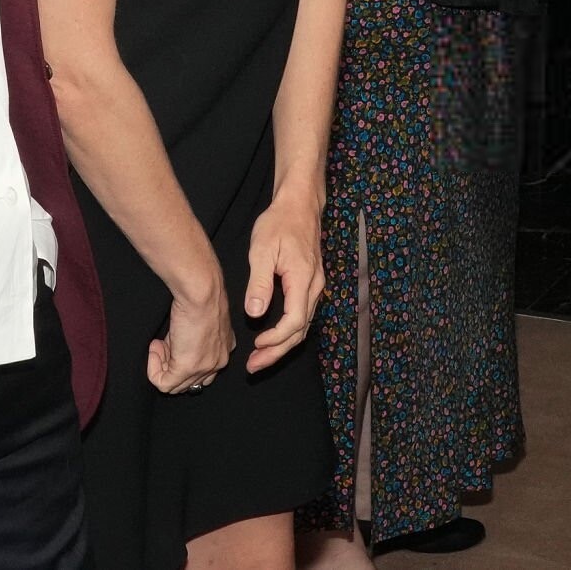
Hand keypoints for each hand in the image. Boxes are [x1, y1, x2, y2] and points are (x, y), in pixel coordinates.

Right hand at [147, 271, 232, 394]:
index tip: (170, 342)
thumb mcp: (201, 318)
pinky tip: (154, 348)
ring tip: (157, 344)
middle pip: (190, 380)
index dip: (181, 357)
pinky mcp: (187, 367)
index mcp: (225, 348)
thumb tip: (173, 346)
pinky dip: (153, 369)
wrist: (200, 290)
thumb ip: (193, 337)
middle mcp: (219, 361)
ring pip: (176, 385)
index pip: (203, 370)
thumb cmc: (200, 294)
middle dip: (172, 365)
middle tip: (162, 344)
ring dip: (161, 366)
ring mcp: (204, 367)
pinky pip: (164, 383)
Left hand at [244, 186, 325, 373]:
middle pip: (301, 331)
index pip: (294, 322)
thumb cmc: (279, 223)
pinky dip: (289, 332)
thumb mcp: (262, 249)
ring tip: (260, 358)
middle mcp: (315, 287)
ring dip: (283, 345)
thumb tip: (255, 313)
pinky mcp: (312, 284)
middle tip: (254, 366)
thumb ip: (259, 282)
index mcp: (303, 280)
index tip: (256, 345)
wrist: (299, 204)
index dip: (275, 339)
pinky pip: (303, 315)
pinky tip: (273, 337)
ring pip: (303, 326)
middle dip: (277, 352)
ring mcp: (317, 287)